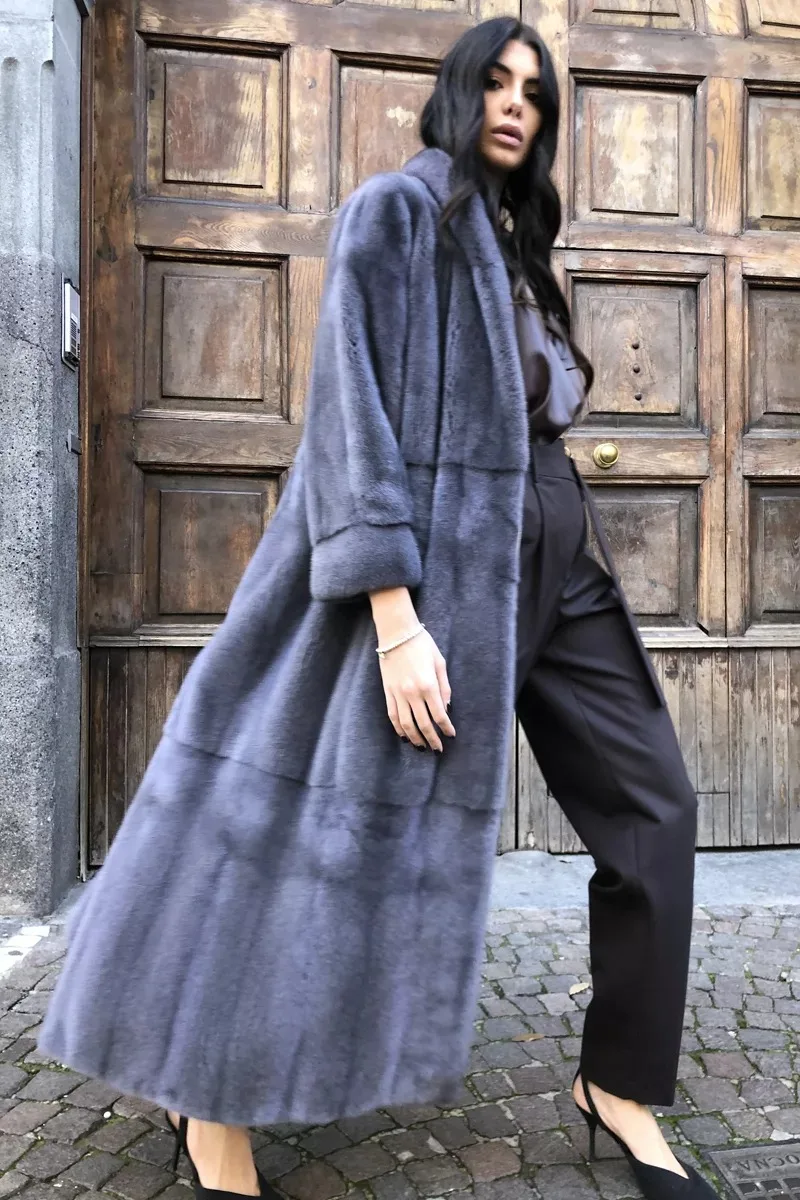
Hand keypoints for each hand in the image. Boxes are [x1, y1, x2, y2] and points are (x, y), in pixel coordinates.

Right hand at [378, 629, 454, 751]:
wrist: (397, 633)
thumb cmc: (422, 644)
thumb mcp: (440, 663)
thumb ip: (444, 687)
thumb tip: (446, 708)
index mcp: (429, 685)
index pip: (439, 715)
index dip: (446, 729)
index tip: (451, 736)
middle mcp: (413, 693)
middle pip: (424, 724)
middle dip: (432, 739)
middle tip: (438, 749)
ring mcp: (398, 693)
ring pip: (406, 724)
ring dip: (415, 738)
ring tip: (422, 747)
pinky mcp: (388, 692)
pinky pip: (393, 715)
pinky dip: (398, 728)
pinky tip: (404, 736)